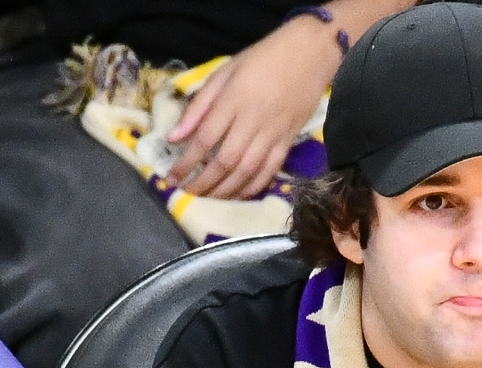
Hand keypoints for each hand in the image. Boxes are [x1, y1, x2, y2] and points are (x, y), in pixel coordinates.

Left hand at [166, 15, 336, 198]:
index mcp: (233, 101)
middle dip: (204, 182)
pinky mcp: (289, 140)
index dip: (186, 162)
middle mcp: (253, 121)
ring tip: (210, 199)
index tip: (172, 176)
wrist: (310, 55)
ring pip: (247, 170)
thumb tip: (175, 136)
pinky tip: (240, 194)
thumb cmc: (263, 59)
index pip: (205, 139)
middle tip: (187, 193)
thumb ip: (200, 105)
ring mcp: (274, 133)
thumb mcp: (225, 72)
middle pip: (225, 161)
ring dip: (227, 189)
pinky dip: (255, 185)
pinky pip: (271, 169)